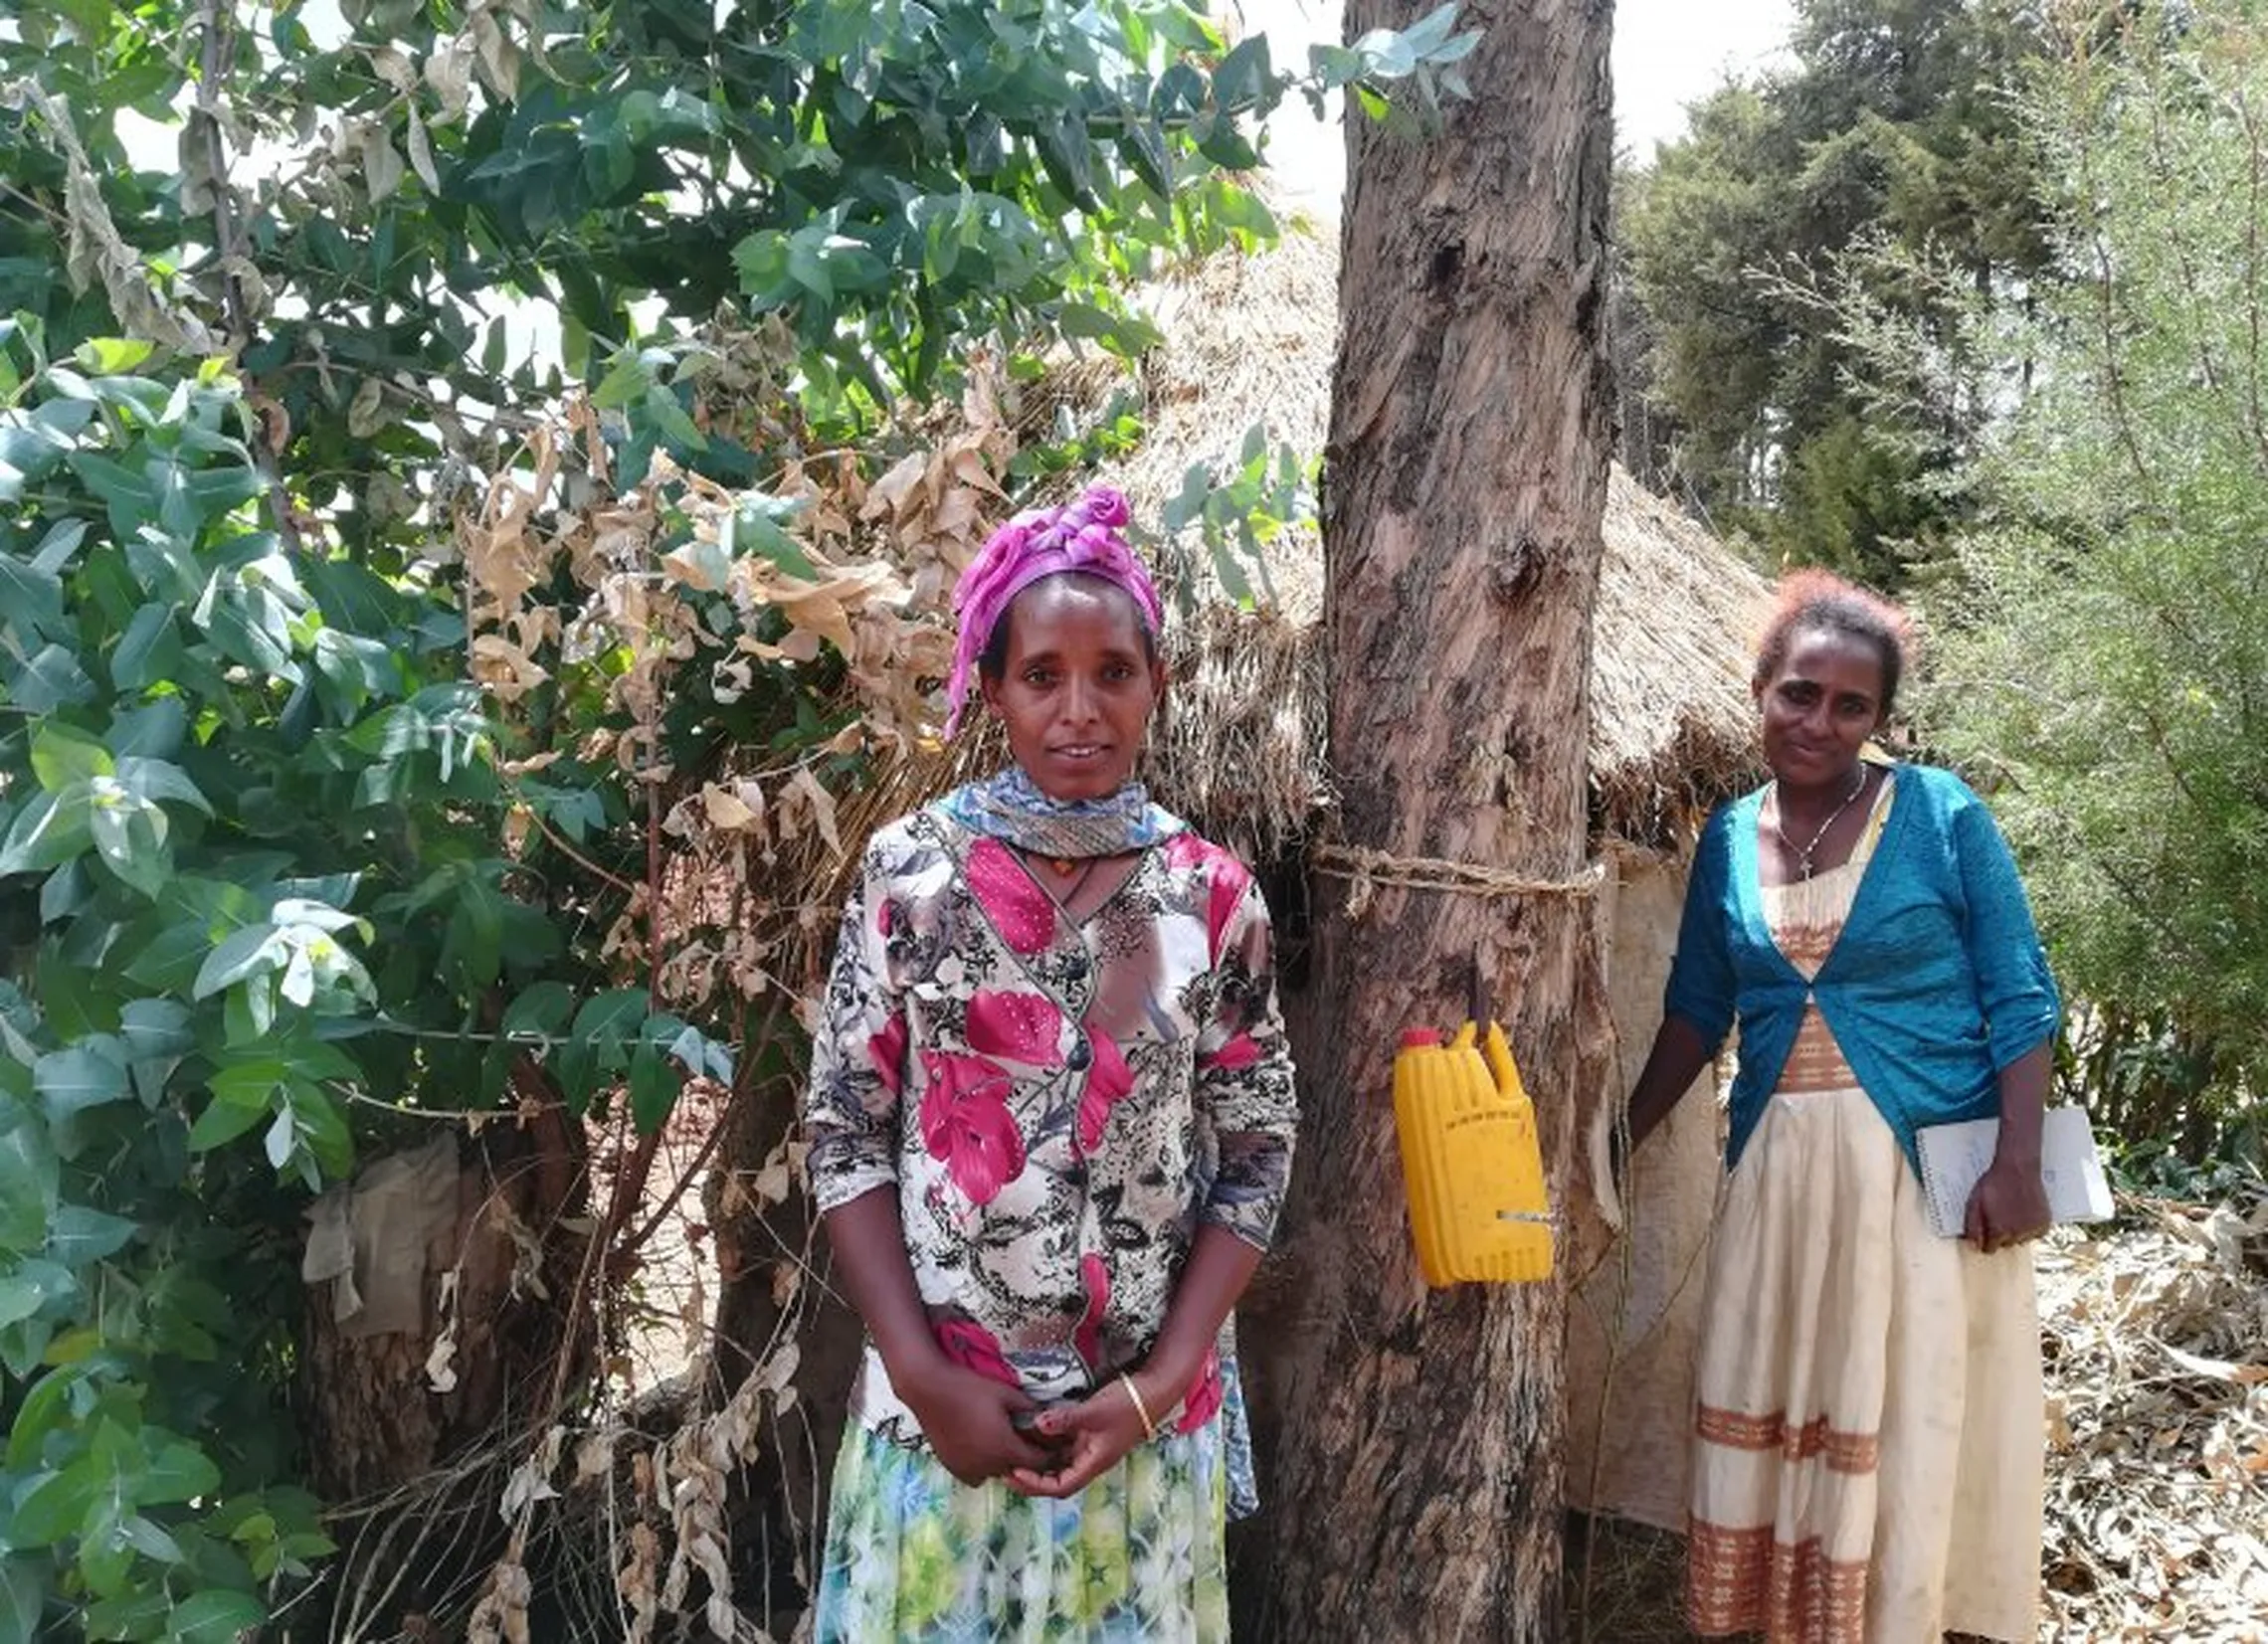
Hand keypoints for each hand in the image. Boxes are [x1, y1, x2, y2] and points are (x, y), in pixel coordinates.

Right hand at [892, 1354, 1059, 1486]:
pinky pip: (976, 1475)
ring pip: (996, 1474)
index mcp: (1006, 1449)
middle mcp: (989, 1466)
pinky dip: (981, 1465)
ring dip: (1002, 1463)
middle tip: (1023, 1438)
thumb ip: (1030, 1407)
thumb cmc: (971, 1388)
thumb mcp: (1007, 1394)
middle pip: (1018, 1471)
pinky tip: (978, 1445)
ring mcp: (969, 1469)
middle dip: (1024, 1457)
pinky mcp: (953, 1468)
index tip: (1046, 1443)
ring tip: (998, 1439)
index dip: (1046, 1453)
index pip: (1039, 1463)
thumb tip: (1046, 1416)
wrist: (930, 1390)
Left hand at [1004, 1371, 1158, 1498]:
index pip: (1060, 1486)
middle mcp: (1089, 1461)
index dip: (1035, 1484)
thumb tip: (1037, 1423)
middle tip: (1005, 1469)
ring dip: (1038, 1462)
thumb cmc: (1127, 1405)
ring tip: (1013, 1454)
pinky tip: (1032, 1434)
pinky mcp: (1088, 1435)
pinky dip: (1047, 1444)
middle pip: (1056, 1480)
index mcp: (1093, 1463)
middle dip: (1031, 1479)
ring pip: (1058, 1463)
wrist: (1151, 1393)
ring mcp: (1089, 1449)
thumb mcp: (1094, 1411)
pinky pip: (1063, 1447)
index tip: (1014, 1473)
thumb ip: (1065, 1419)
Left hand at [1963, 1152, 2049, 1252]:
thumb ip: (1972, 1226)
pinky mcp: (2045, 1223)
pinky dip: (2031, 1228)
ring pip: (2022, 1240)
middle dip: (2001, 1235)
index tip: (1986, 1232)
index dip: (1986, 1241)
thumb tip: (1973, 1244)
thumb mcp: (1974, 1202)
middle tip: (2000, 1217)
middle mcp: (2017, 1234)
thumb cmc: (1994, 1184)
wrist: (2018, 1169)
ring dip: (2017, 1232)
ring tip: (2013, 1213)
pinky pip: (2036, 1234)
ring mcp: (2033, 1229)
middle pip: (2006, 1245)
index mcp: (1999, 1231)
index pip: (1990, 1249)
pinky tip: (2025, 1214)